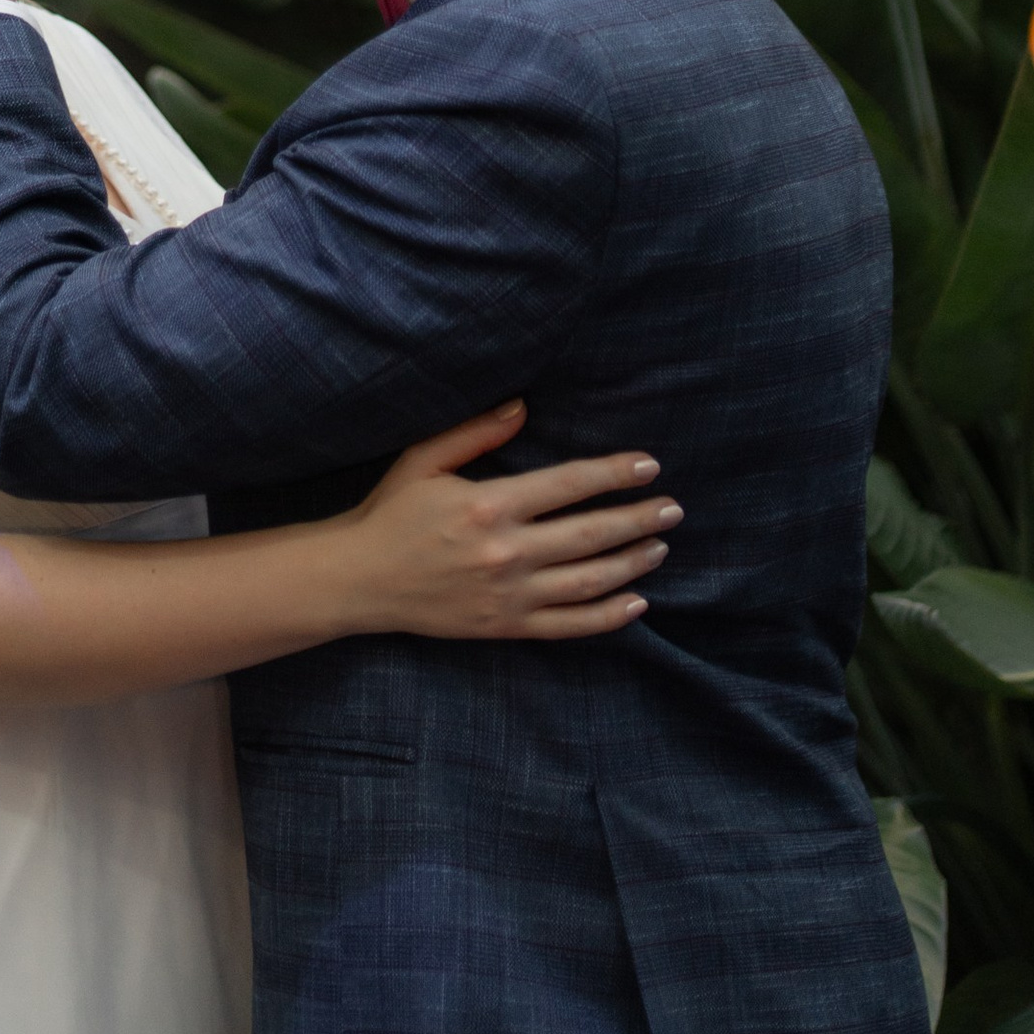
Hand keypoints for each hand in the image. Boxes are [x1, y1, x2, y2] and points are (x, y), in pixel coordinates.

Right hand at [339, 404, 676, 644]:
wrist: (359, 580)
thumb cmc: (392, 513)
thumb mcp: (424, 460)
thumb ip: (475, 432)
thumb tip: (523, 406)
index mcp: (488, 505)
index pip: (569, 485)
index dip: (614, 474)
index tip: (649, 467)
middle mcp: (505, 552)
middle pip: (591, 534)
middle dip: (639, 519)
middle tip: (673, 509)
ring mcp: (508, 595)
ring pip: (588, 581)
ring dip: (632, 563)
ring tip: (660, 547)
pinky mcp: (504, 627)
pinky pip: (569, 626)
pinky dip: (608, 617)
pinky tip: (637, 603)